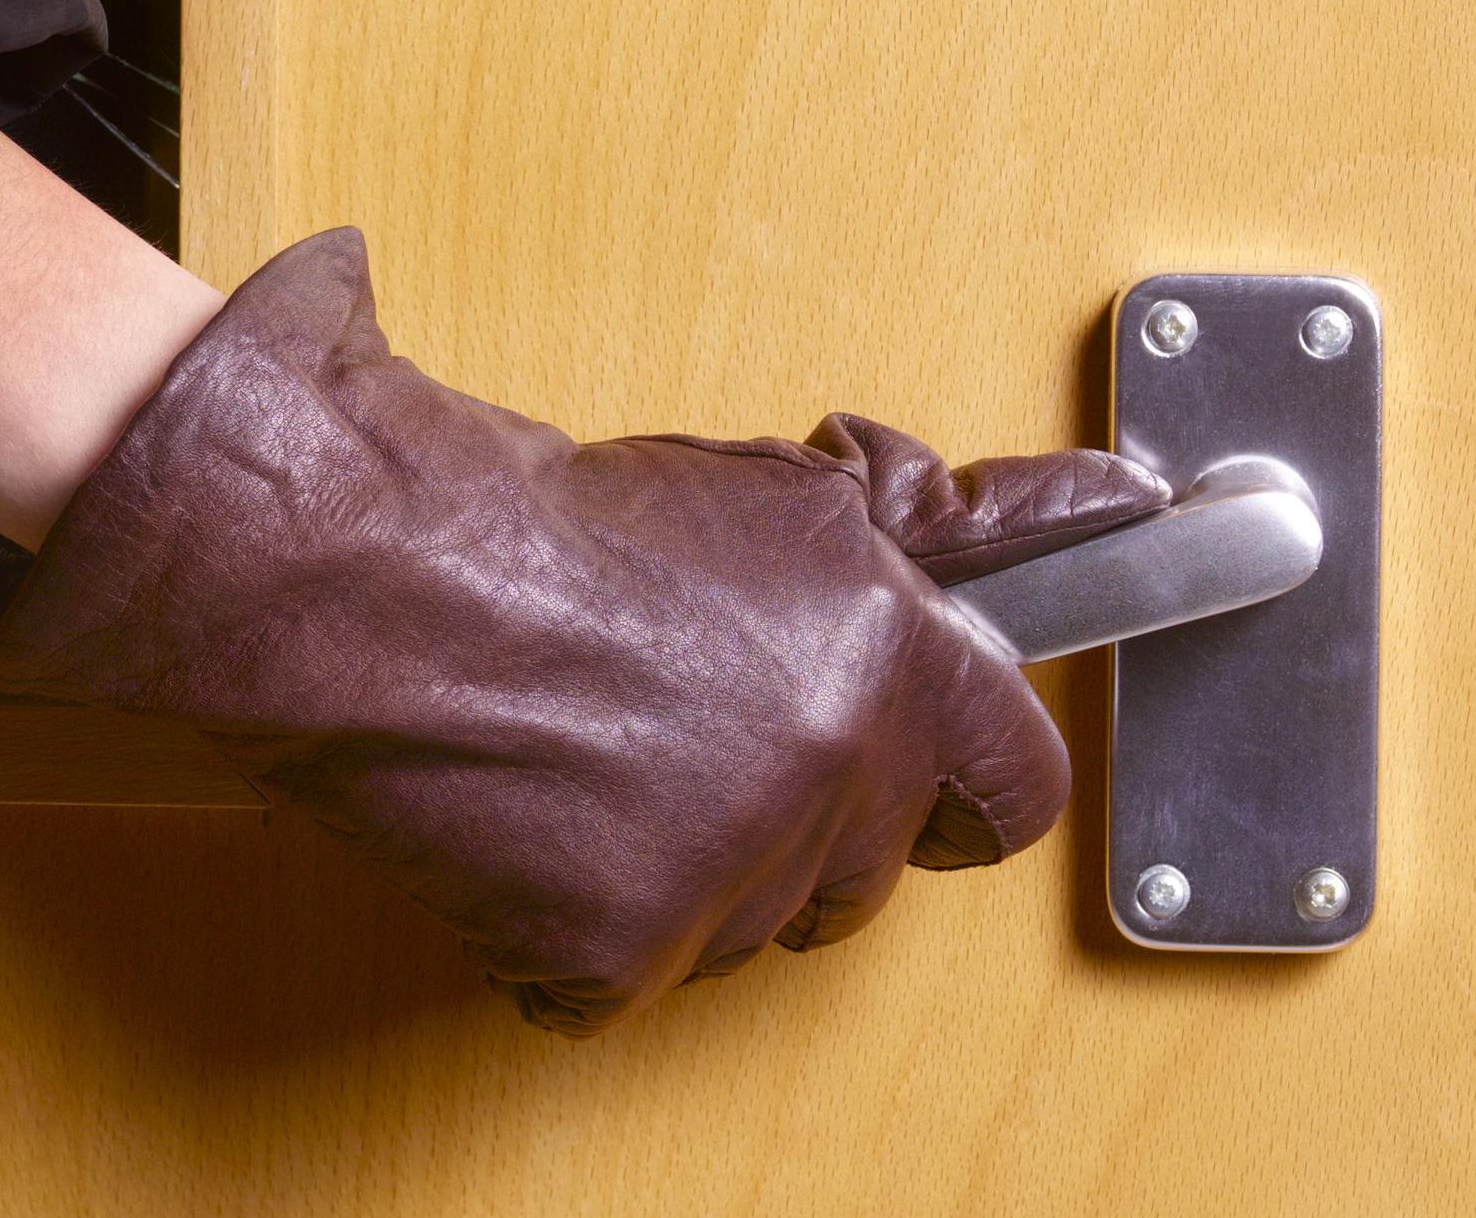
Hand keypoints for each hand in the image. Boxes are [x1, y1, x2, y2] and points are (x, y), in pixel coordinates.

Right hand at [0, 229, 1168, 1033]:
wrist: (359, 571)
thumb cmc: (538, 520)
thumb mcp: (762, 492)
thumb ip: (938, 522)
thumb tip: (1116, 504)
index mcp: (882, 646)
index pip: (1013, 777)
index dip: (952, 780)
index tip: (912, 777)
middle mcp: (830, 760)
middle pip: (865, 871)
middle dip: (790, 820)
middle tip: (679, 737)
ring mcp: (727, 867)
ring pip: (743, 929)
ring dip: (675, 872)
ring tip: (579, 756)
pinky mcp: (616, 951)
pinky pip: (616, 983)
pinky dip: (558, 929)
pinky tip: (517, 825)